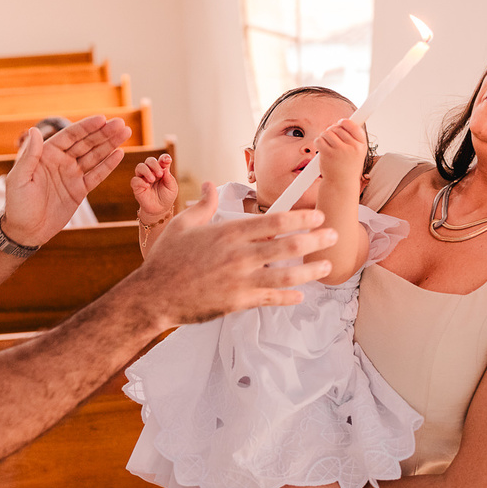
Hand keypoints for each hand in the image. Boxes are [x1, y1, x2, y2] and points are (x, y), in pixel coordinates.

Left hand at [3, 115, 130, 246]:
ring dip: (110, 144)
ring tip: (125, 132)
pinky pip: (96, 175)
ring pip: (94, 156)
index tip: (102, 119)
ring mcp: (72, 175)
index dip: (86, 127)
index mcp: (46, 154)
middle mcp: (61, 161)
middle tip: (120, 124)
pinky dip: (108, 165)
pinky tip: (119, 154)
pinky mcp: (79, 190)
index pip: (69, 136)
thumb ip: (30, 155)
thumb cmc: (17, 204)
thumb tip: (35, 130)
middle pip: (86, 143)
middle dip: (103, 133)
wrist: (26, 231)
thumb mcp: (20, 179)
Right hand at [127, 183, 336, 326]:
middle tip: (332, 235)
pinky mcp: (238, 301)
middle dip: (315, 240)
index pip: (274, 222)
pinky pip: (271, 299)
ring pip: (286, 275)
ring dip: (310, 270)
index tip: (315, 216)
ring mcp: (240, 280)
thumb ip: (202, 205)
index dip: (300, 218)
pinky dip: (288, 297)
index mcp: (228, 232)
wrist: (154, 295)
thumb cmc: (166, 260)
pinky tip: (300, 295)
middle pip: (288, 246)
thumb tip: (208, 186)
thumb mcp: (183, 225)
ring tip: (325, 266)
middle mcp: (239, 255)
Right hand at [131, 153, 177, 218]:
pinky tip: (147, 186)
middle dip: (154, 164)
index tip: (167, 160)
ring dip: (146, 171)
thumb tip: (165, 169)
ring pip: (140, 167)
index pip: (161, 160)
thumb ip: (169, 178)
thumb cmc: (167, 197)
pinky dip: (140, 181)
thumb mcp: (172, 188)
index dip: (164, 158)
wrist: (160, 210)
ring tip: (152, 179)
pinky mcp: (137, 186)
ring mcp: (143, 178)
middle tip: (160, 174)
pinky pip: (135, 180)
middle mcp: (151, 172)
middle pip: (149, 160)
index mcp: (161, 170)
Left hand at [316, 118, 367, 186]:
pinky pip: (319, 140)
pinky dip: (318, 142)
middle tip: (331, 139)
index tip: (341, 122)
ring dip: (324, 136)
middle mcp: (352, 147)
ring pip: (328, 132)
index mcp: (361, 146)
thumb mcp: (356, 153)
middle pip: (338, 128)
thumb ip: (352, 138)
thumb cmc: (347, 168)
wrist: (340, 184)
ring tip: (327, 145)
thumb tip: (342, 122)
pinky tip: (321, 148)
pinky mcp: (328, 154)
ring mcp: (340, 150)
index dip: (346, 122)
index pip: (354, 126)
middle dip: (332, 130)